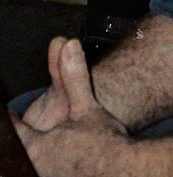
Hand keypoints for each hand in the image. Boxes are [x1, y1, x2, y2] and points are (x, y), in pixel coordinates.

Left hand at [14, 39, 129, 176]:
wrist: (123, 171)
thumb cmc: (104, 143)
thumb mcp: (87, 105)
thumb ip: (73, 76)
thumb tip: (67, 46)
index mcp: (35, 146)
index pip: (13, 130)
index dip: (12, 119)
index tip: (11, 113)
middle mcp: (35, 165)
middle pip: (20, 148)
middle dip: (25, 137)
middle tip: (29, 129)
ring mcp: (48, 176)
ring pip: (32, 162)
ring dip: (36, 151)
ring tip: (48, 141)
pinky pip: (47, 169)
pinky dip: (50, 162)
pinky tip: (65, 156)